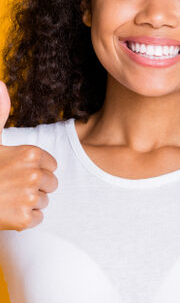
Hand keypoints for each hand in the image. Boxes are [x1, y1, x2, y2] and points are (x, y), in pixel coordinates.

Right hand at [0, 81, 57, 231]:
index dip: (35, 169)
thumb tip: (0, 83)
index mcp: (30, 153)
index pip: (51, 165)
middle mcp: (34, 174)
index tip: (16, 171)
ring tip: (7, 198)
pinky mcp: (25, 219)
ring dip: (29, 202)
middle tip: (10, 186)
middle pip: (51, 184)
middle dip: (34, 187)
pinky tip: (8, 211)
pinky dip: (25, 219)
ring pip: (44, 201)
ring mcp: (30, 197)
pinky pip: (38, 219)